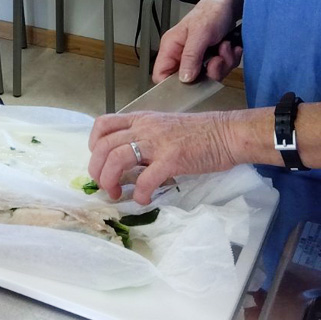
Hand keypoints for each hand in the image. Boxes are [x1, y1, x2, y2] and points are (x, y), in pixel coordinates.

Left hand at [87, 111, 238, 203]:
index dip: (93, 145)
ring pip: (117, 159)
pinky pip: (146, 179)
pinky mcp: (172, 159)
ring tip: (116, 194)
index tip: (100, 161)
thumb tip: (127, 159)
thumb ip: (144, 138)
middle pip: (104, 146)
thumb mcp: (163, 127)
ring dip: (110, 181)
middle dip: (97, 170)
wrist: (226, 134)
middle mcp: (144, 128)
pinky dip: (139, 193)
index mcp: (141, 119)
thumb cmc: (199, 133)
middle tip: (104, 185)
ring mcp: (158, 143)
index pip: (103, 124)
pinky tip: (143, 200)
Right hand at [153, 0, 242, 84]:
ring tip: (224, 47)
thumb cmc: (211, 12)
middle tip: (216, 59)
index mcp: (171, 47)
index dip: (172, 85)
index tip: (191, 86)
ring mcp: (198, 57)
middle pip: (190, 80)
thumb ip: (190, 57)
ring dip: (222, 64)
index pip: (160, 75)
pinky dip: (229, 60)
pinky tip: (229, 47)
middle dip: (209, 72)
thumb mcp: (200, 34)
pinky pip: (221, 70)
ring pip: (208, 76)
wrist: (231, 4)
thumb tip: (184, 79)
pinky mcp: (212, 58)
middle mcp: (182, 54)